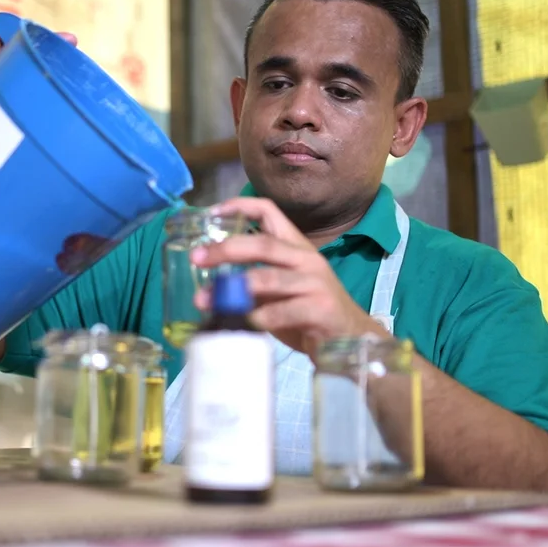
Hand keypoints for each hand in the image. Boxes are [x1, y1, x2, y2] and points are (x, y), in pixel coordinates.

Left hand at [190, 197, 386, 352]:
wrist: (350, 339)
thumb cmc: (309, 312)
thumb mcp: (279, 291)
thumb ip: (253, 281)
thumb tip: (209, 284)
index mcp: (296, 247)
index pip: (269, 211)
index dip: (239, 207)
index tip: (210, 213)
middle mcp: (307, 259)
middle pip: (263, 244)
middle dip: (226, 249)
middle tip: (197, 257)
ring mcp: (315, 283)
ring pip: (268, 277)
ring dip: (232, 289)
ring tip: (205, 300)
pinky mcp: (320, 309)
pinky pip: (280, 312)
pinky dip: (255, 317)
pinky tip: (240, 323)